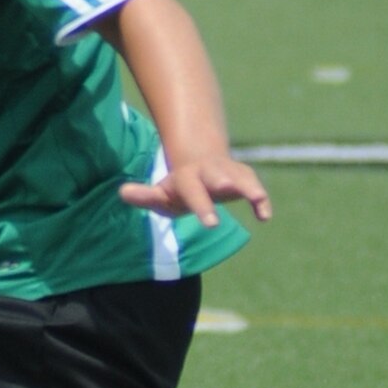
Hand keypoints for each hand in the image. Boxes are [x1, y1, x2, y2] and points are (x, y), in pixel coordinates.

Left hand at [120, 155, 270, 228]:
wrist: (199, 162)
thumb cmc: (177, 187)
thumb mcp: (159, 193)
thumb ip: (144, 195)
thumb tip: (122, 192)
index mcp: (188, 179)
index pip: (195, 193)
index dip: (203, 207)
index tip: (212, 225)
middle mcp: (210, 173)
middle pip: (219, 176)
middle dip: (226, 182)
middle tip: (230, 188)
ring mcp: (228, 173)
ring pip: (243, 177)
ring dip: (251, 186)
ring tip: (259, 201)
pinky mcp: (243, 177)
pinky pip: (254, 185)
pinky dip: (261, 199)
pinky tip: (265, 217)